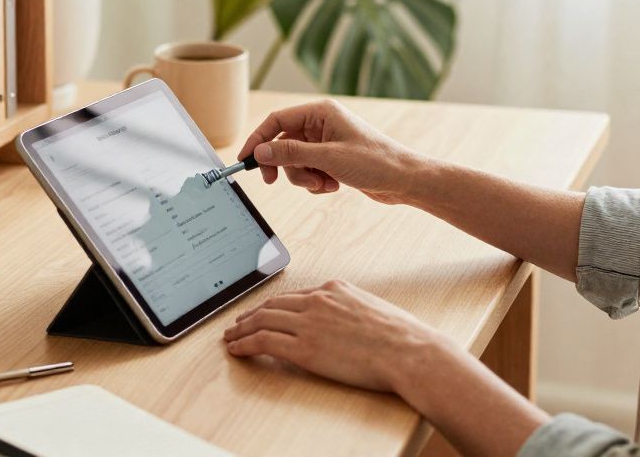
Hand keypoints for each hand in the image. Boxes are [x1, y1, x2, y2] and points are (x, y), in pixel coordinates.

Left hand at [222, 280, 447, 392]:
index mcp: (334, 289)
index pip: (293, 296)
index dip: (272, 305)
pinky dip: (245, 344)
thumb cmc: (401, 337)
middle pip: (272, 304)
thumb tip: (341, 321)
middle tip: (237, 322)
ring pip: (262, 320)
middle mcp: (318, 300)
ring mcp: (309, 323)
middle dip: (250, 314)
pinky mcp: (304, 348)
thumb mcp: (371, 309)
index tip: (262, 311)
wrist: (409, 351)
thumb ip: (349, 310)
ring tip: (230, 336)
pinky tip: (236, 349)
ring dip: (241, 328)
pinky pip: (263, 342)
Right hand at [237, 99, 422, 204]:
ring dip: (303, 177)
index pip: (277, 121)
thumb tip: (260, 152)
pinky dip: (315, 181)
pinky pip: (308, 170)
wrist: (404, 180)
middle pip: (282, 143)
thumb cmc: (375, 162)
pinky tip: (333, 186)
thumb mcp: (328, 158)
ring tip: (323, 184)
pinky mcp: (331, 159)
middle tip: (272, 181)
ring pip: (295, 161)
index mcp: (321, 112)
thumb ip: (291, 153)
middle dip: (284, 165)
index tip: (245, 160)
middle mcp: (322, 124)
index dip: (258, 139)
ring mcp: (326, 142)